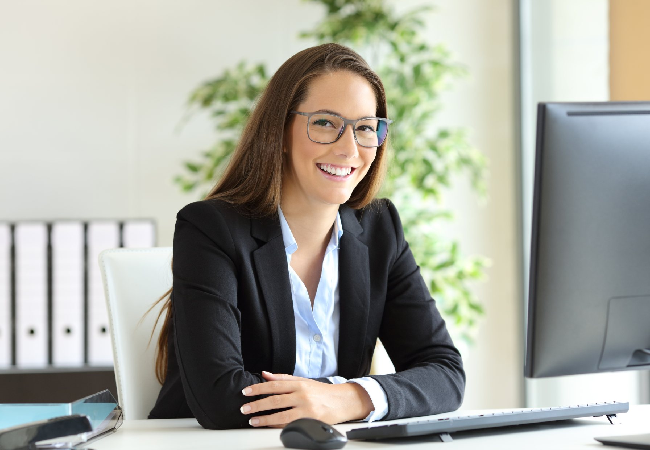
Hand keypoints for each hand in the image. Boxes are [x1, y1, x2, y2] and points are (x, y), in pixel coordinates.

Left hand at [240, 371, 373, 427]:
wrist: (342, 401)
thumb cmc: (322, 392)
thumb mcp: (303, 381)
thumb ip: (283, 379)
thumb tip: (265, 374)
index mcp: (298, 384)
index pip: (274, 385)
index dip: (258, 388)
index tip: (246, 392)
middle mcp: (302, 395)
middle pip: (275, 400)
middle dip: (258, 405)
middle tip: (244, 408)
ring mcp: (306, 408)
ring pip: (281, 414)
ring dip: (264, 418)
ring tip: (252, 420)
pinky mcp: (310, 420)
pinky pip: (290, 424)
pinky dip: (277, 425)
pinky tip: (268, 425)